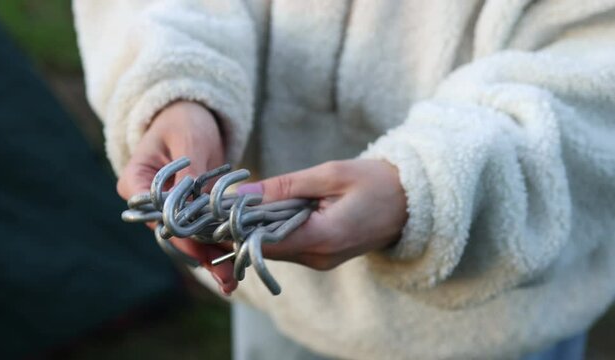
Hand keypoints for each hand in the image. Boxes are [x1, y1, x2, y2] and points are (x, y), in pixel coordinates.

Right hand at [116, 100, 238, 293]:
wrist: (192, 116)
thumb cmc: (183, 119)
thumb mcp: (188, 138)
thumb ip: (189, 170)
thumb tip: (190, 201)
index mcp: (136, 182)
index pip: (156, 214)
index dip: (181, 232)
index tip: (204, 245)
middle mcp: (148, 203)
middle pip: (173, 234)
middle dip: (200, 255)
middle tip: (226, 277)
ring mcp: (169, 210)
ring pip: (189, 240)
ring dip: (211, 259)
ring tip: (232, 281)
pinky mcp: (189, 212)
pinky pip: (202, 232)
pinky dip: (218, 246)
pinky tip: (234, 265)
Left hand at [238, 159, 407, 270]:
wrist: (412, 203)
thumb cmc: (376, 182)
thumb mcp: (331, 174)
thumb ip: (285, 186)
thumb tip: (241, 194)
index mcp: (325, 237)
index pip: (265, 241)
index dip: (237, 226)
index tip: (218, 207)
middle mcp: (319, 258)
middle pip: (265, 247)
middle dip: (243, 225)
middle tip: (225, 200)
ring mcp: (321, 261)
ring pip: (274, 248)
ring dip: (258, 226)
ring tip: (247, 200)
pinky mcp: (322, 257)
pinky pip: (287, 246)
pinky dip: (274, 229)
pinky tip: (272, 209)